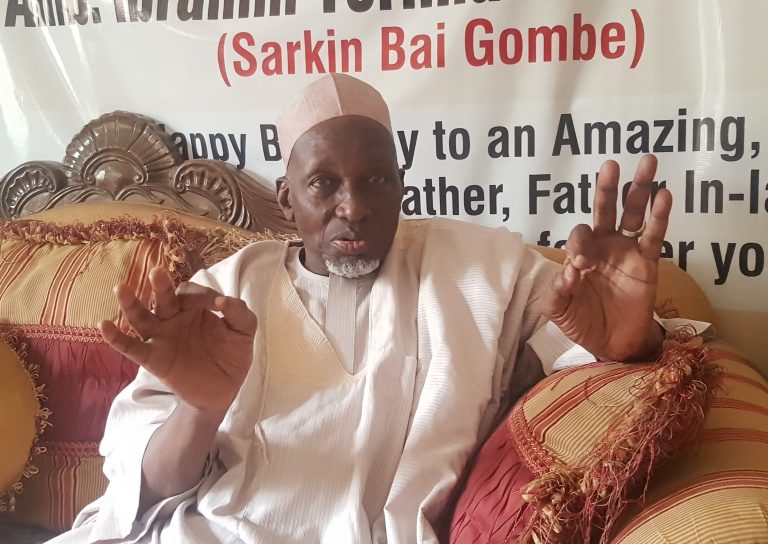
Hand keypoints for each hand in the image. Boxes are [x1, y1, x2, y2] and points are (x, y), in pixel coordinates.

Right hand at [99, 267, 257, 416]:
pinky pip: (132, 348)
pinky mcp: (154, 359)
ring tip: (121, 289)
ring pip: (142, 318)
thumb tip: (225, 301)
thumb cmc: (231, 356)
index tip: (219, 305)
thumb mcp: (244, 333)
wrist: (224, 391)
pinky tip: (105, 326)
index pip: (191, 293)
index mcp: (194, 308)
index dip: (203, 296)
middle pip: (164, 298)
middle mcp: (174, 318)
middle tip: (157, 272)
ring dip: (131, 304)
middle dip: (160, 285)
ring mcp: (162, 338)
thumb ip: (241, 314)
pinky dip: (117, 338)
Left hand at [542, 154, 669, 360]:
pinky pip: (654, 236)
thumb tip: (569, 271)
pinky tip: (664, 195)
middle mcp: (603, 246)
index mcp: (580, 253)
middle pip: (605, 209)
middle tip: (610, 165)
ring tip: (648, 162)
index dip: (580, 243)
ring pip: (633, 214)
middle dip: (607, 188)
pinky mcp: (648, 262)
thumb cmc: (582, 322)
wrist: (612, 344)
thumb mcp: (558, 310)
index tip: (582, 264)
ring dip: (639, 189)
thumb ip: (556, 293)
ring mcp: (627, 251)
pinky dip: (660, 216)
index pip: (580, 234)